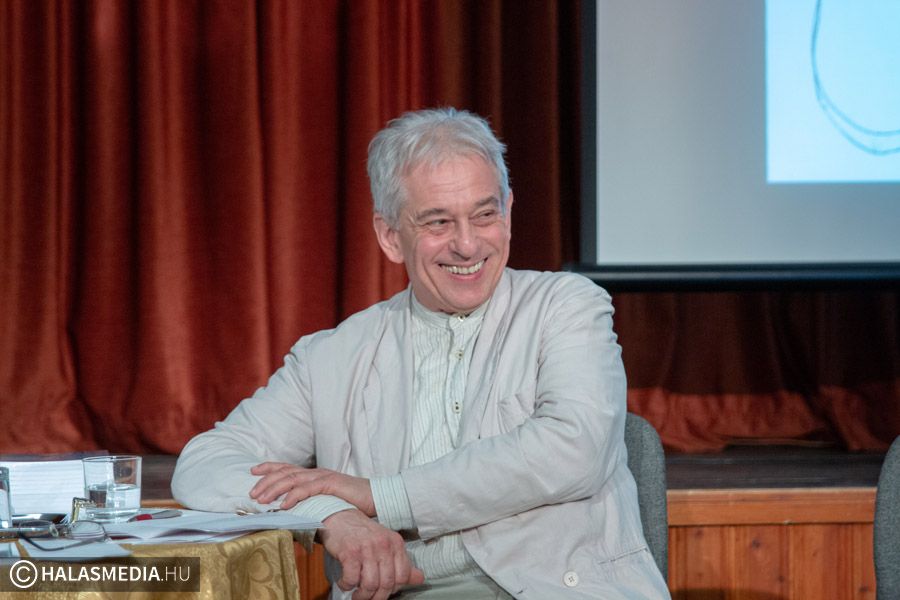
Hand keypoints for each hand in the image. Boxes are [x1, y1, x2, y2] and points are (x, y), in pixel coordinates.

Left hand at [249, 462, 375, 514]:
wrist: (376, 498)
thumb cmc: (353, 503)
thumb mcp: (328, 503)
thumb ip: (312, 506)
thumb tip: (295, 518)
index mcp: (314, 475)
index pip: (287, 467)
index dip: (269, 467)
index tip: (252, 470)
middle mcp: (316, 473)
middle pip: (285, 472)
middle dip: (266, 481)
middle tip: (251, 493)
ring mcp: (323, 477)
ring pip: (292, 479)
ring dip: (274, 489)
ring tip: (261, 499)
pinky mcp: (330, 484)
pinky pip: (307, 489)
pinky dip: (293, 496)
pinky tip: (283, 505)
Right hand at [320, 509, 424, 599]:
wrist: (340, 516)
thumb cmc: (363, 533)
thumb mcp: (386, 544)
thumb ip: (403, 563)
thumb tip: (420, 578)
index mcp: (396, 543)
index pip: (403, 575)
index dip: (394, 589)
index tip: (384, 592)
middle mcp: (383, 544)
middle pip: (387, 583)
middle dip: (377, 597)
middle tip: (368, 598)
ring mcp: (367, 548)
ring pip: (370, 584)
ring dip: (362, 595)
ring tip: (357, 594)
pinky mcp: (350, 552)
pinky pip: (351, 579)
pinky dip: (347, 585)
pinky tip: (345, 582)